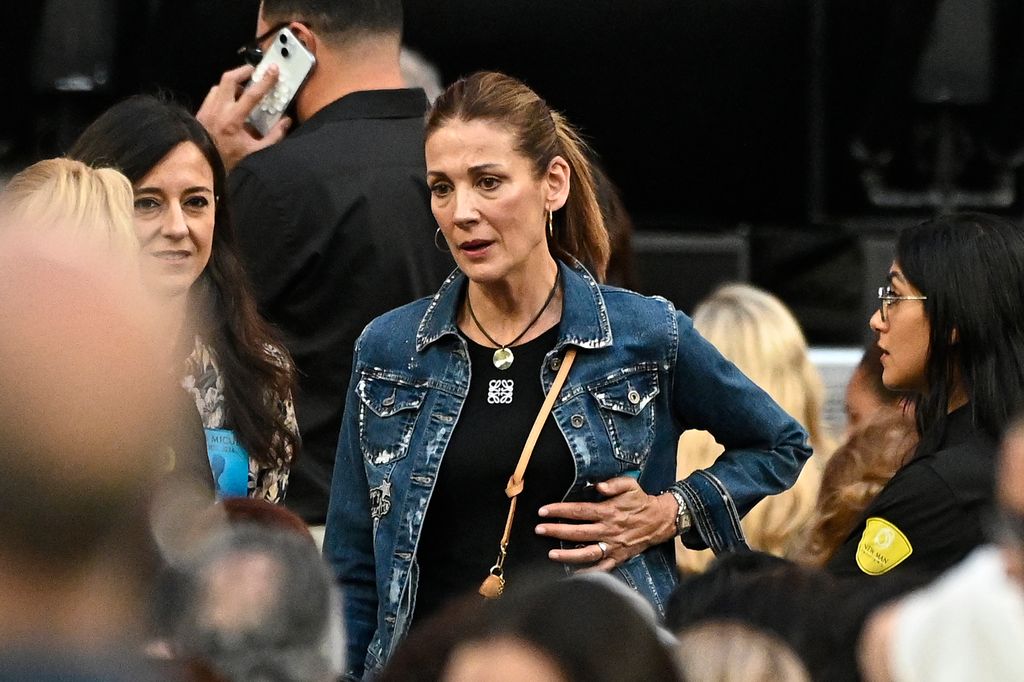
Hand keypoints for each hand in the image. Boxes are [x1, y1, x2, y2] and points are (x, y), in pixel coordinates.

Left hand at [196, 64, 291, 171]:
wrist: (200, 164)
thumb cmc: (227, 159)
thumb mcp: (255, 152)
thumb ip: (273, 137)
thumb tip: (286, 122)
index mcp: (233, 119)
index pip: (251, 94)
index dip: (264, 81)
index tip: (273, 70)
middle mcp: (218, 109)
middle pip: (229, 79)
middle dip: (243, 71)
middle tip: (254, 71)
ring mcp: (208, 108)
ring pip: (220, 85)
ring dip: (233, 83)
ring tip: (243, 87)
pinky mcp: (202, 111)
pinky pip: (213, 94)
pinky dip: (222, 92)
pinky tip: (229, 99)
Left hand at [535, 476, 677, 571]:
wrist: (660, 520)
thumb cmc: (640, 501)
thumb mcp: (630, 485)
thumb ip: (614, 484)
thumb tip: (598, 487)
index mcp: (609, 511)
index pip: (580, 511)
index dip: (560, 510)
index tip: (543, 511)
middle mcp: (609, 530)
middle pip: (579, 532)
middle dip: (557, 531)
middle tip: (539, 530)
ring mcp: (613, 546)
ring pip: (588, 553)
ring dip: (569, 555)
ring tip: (551, 555)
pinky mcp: (619, 557)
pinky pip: (602, 568)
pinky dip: (589, 574)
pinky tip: (573, 576)